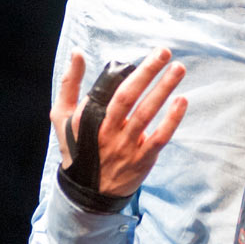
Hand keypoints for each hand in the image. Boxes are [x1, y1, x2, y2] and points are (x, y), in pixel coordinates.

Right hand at [49, 48, 187, 196]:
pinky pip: (159, 138)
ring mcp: (125, 147)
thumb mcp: (62, 116)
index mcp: (89, 118)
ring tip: (178, 69)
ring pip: (145, 114)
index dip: (129, 73)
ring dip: (163, 90)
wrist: (86, 191)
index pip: (109, 91)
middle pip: (128, 97)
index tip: (148, 55)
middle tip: (164, 52)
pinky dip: (171, 120)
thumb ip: (69, 84)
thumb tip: (78, 52)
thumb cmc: (76, 146)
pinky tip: (182, 101)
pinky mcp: (142, 160)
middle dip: (147, 72)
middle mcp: (107, 131)